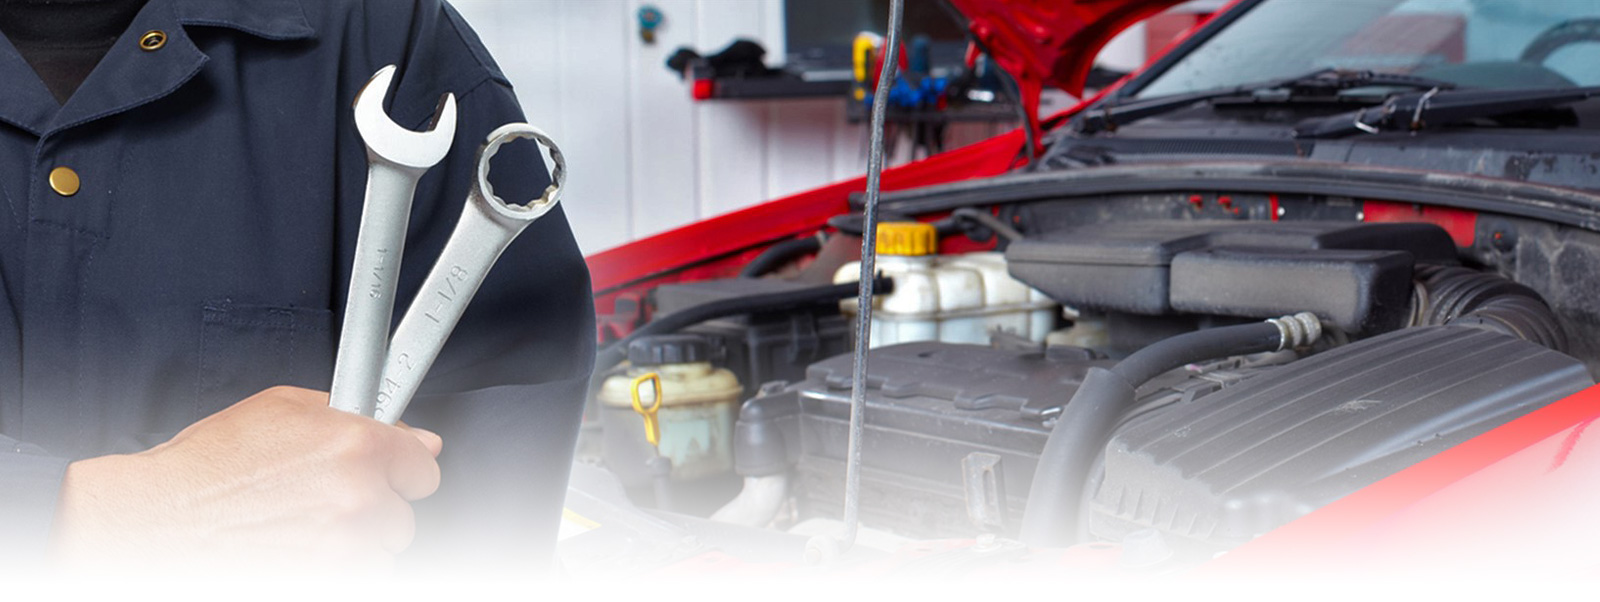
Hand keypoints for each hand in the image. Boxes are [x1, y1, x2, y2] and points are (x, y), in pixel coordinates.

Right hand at [49, 386, 442, 572]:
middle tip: (325, 501)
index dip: (403, 471)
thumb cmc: (208, 466)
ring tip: (305, 527)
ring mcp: (345, 547)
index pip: (425, 467)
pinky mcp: (329, 581)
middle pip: (402, 515)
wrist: (156, 519)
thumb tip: (413, 434)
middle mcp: (358, 497)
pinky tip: (302, 550)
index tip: (389, 475)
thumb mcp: (282, 408)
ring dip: (355, 543)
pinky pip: (362, 579)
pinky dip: (338, 570)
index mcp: (357, 446)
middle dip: (372, 509)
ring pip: (382, 552)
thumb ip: (356, 416)